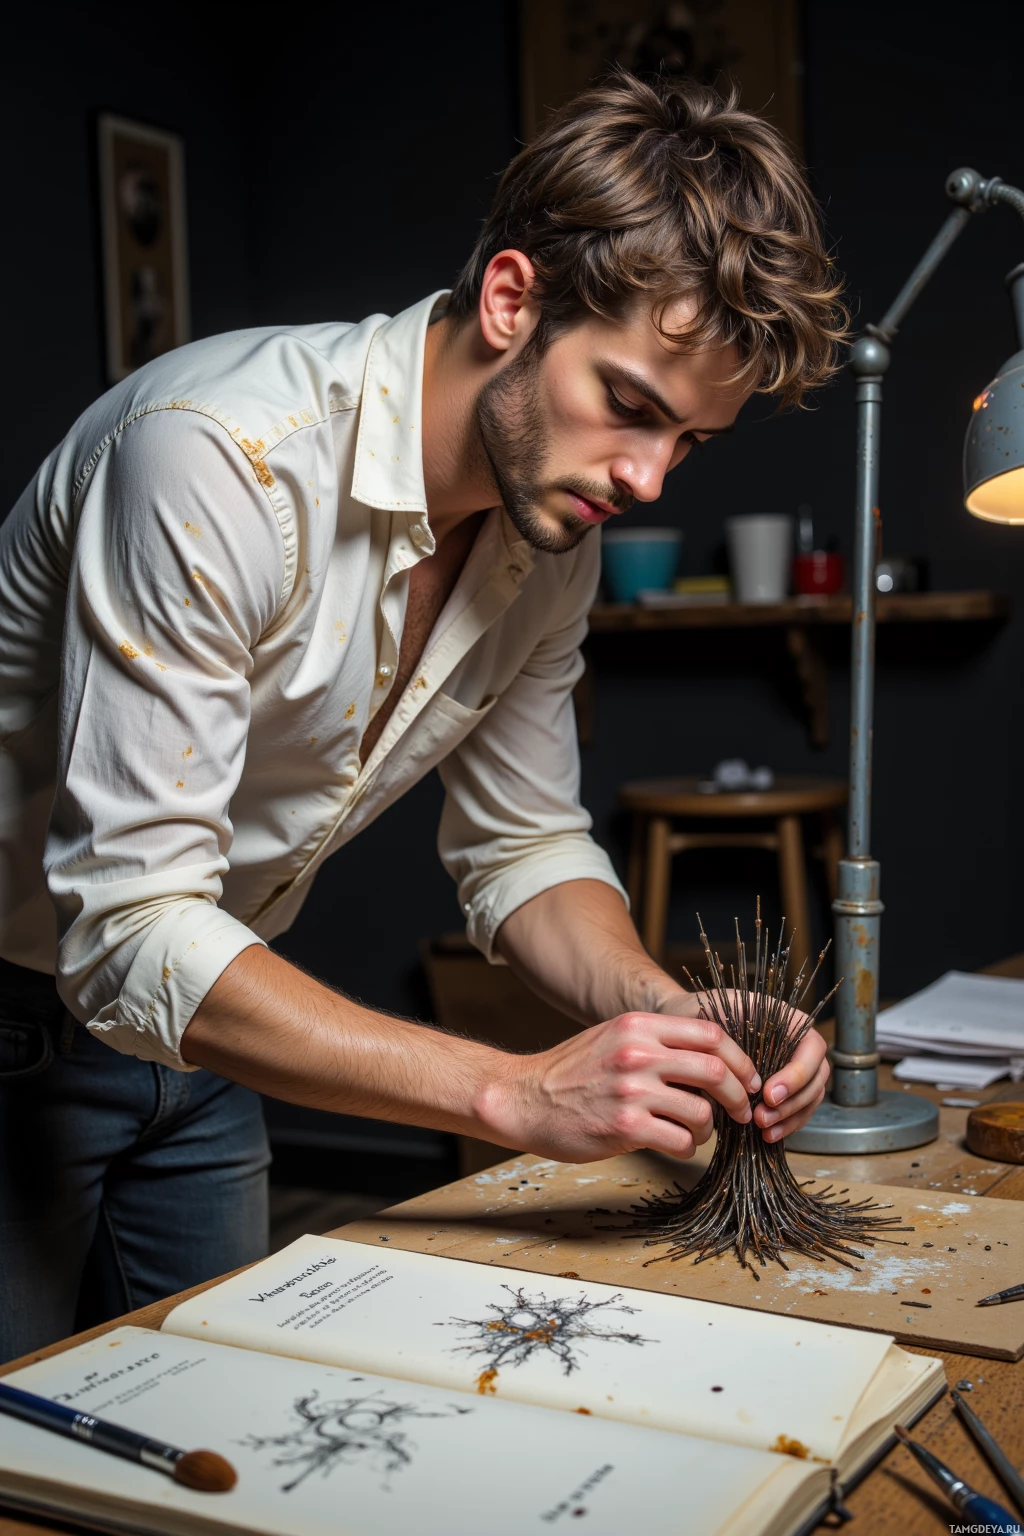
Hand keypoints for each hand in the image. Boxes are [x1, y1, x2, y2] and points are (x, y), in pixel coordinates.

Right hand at [479, 1007, 760, 1163]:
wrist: (524, 1099)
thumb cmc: (572, 1072)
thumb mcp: (614, 1037)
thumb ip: (657, 1041)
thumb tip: (711, 1059)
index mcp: (640, 1026)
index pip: (711, 1034)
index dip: (740, 1060)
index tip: (748, 1079)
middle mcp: (638, 1053)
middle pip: (715, 1071)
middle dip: (738, 1096)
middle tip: (741, 1112)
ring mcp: (632, 1090)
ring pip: (701, 1112)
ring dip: (708, 1128)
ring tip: (695, 1132)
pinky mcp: (625, 1126)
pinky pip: (681, 1141)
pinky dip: (688, 1148)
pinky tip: (676, 1145)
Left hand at [656, 988, 829, 1144]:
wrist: (682, 1023)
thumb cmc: (699, 1014)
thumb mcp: (717, 1015)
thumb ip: (738, 1038)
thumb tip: (752, 1075)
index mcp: (787, 1020)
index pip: (813, 1047)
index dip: (797, 1073)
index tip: (768, 1092)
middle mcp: (795, 1043)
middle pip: (817, 1077)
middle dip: (793, 1102)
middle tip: (762, 1117)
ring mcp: (791, 1068)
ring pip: (810, 1098)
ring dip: (790, 1117)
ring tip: (762, 1129)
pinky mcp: (780, 1089)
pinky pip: (796, 1110)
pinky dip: (785, 1124)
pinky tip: (766, 1135)